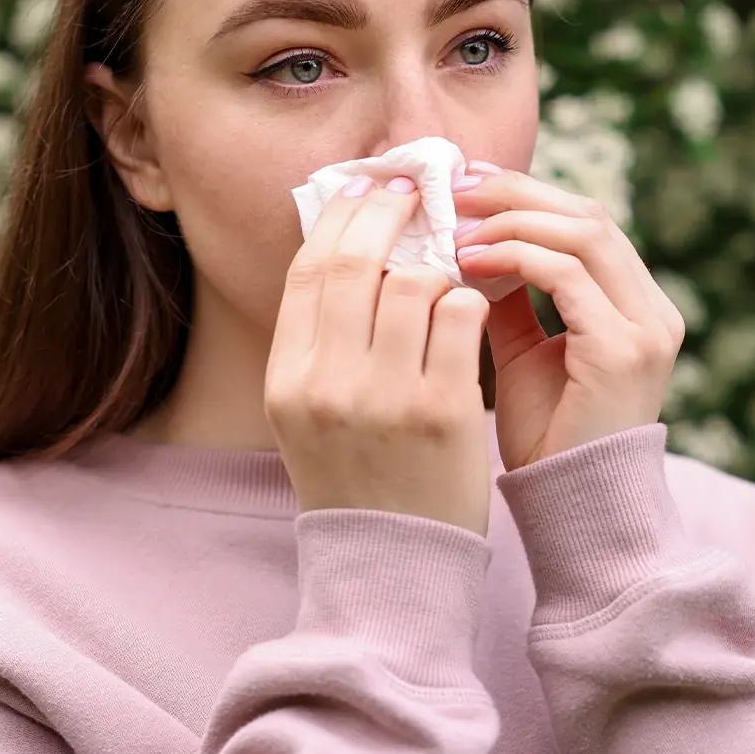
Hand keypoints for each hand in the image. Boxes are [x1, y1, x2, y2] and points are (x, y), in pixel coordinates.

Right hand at [266, 175, 494, 537]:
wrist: (392, 564)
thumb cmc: (354, 475)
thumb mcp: (308, 411)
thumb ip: (319, 338)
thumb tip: (346, 246)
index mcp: (286, 379)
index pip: (308, 271)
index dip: (338, 218)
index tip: (364, 189)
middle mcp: (327, 383)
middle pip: (356, 263)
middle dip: (387, 212)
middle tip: (410, 192)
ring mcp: (386, 397)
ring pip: (415, 282)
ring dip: (436, 265)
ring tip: (444, 272)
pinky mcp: (445, 411)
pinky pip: (461, 317)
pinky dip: (467, 301)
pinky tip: (468, 312)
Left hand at [451, 163, 685, 470]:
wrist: (571, 507)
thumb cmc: (545, 433)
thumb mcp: (524, 350)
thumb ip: (510, 296)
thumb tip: (466, 241)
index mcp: (635, 304)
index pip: (585, 221)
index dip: (526, 193)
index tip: (467, 181)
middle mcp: (652, 309)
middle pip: (587, 215)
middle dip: (515, 194)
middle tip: (455, 188)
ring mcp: (646, 328)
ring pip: (582, 233)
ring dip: (510, 221)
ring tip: (455, 226)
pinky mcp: (624, 350)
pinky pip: (566, 276)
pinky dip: (515, 258)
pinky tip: (469, 263)